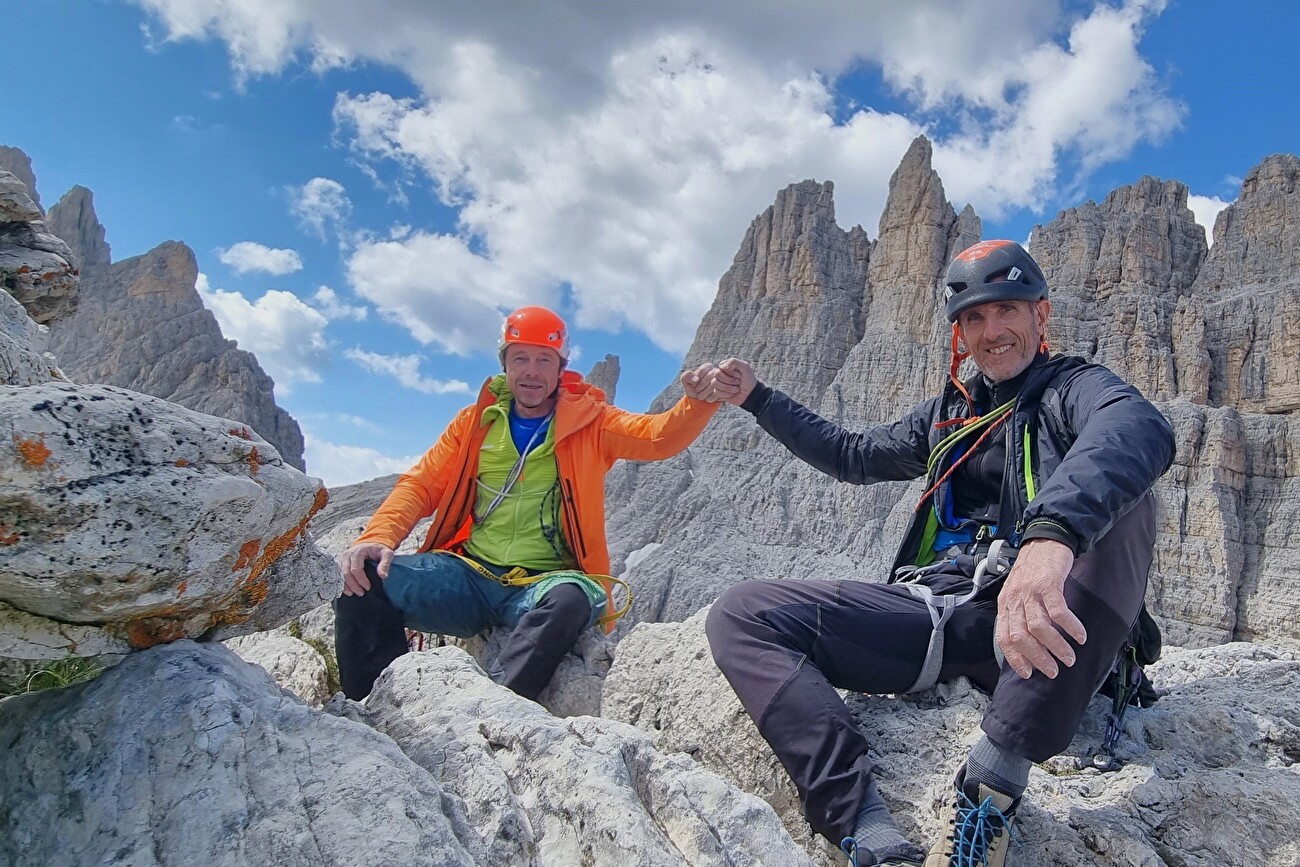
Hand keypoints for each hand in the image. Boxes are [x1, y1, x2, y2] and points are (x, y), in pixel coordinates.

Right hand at [337, 542, 394, 595]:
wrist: (370, 544)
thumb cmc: (378, 550)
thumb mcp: (386, 553)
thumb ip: (385, 564)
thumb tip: (383, 576)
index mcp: (358, 552)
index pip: (356, 569)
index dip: (361, 580)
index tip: (368, 587)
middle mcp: (347, 555)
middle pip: (346, 573)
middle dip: (353, 585)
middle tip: (361, 593)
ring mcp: (342, 559)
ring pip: (340, 575)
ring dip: (346, 586)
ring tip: (354, 593)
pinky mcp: (340, 564)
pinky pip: (338, 575)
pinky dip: (342, 584)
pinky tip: (348, 591)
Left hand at [680, 363, 719, 400]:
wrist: (699, 400)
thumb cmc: (692, 388)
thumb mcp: (685, 381)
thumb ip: (686, 376)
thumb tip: (696, 379)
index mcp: (708, 366)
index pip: (704, 370)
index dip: (697, 379)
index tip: (693, 386)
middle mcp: (717, 371)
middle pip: (710, 376)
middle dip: (701, 387)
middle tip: (697, 394)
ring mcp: (723, 381)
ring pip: (715, 384)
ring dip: (705, 393)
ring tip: (701, 397)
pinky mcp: (726, 390)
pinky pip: (720, 392)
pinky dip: (711, 398)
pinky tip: (707, 399)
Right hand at [714, 358, 756, 405]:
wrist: (749, 393)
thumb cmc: (748, 379)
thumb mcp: (745, 367)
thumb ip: (734, 362)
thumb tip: (721, 367)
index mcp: (725, 365)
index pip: (721, 367)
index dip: (731, 372)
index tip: (740, 375)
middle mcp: (720, 373)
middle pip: (717, 375)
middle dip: (730, 380)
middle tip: (738, 382)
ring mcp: (718, 382)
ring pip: (715, 383)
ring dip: (729, 388)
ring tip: (736, 389)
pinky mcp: (717, 391)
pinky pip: (717, 392)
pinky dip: (727, 394)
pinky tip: (732, 393)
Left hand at [994, 539, 1085, 678]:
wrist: (1045, 539)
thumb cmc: (1034, 569)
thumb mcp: (1019, 592)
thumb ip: (1020, 614)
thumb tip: (1030, 644)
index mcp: (1006, 604)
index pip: (1004, 637)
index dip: (1015, 658)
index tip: (1028, 674)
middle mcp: (1014, 599)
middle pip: (1021, 637)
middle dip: (1038, 658)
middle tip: (1054, 670)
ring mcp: (1030, 591)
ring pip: (1039, 627)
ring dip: (1056, 646)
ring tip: (1070, 658)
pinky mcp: (1047, 584)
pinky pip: (1058, 611)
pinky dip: (1070, 626)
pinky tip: (1081, 636)